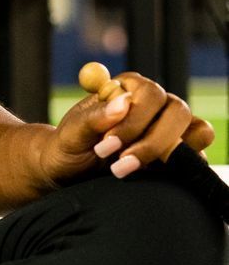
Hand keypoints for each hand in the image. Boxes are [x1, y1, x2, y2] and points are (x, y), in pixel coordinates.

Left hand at [34, 65, 214, 193]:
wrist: (69, 172)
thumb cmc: (69, 146)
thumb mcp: (73, 132)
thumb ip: (95, 117)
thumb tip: (123, 102)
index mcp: (129, 88)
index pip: (151, 94)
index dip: (134, 120)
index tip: (108, 144)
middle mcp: (154, 105)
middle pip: (178, 111)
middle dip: (152, 141)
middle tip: (119, 164)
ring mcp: (171, 129)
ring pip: (196, 131)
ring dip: (166, 154)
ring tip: (125, 170)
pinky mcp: (179, 155)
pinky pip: (197, 157)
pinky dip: (179, 167)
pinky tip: (148, 176)